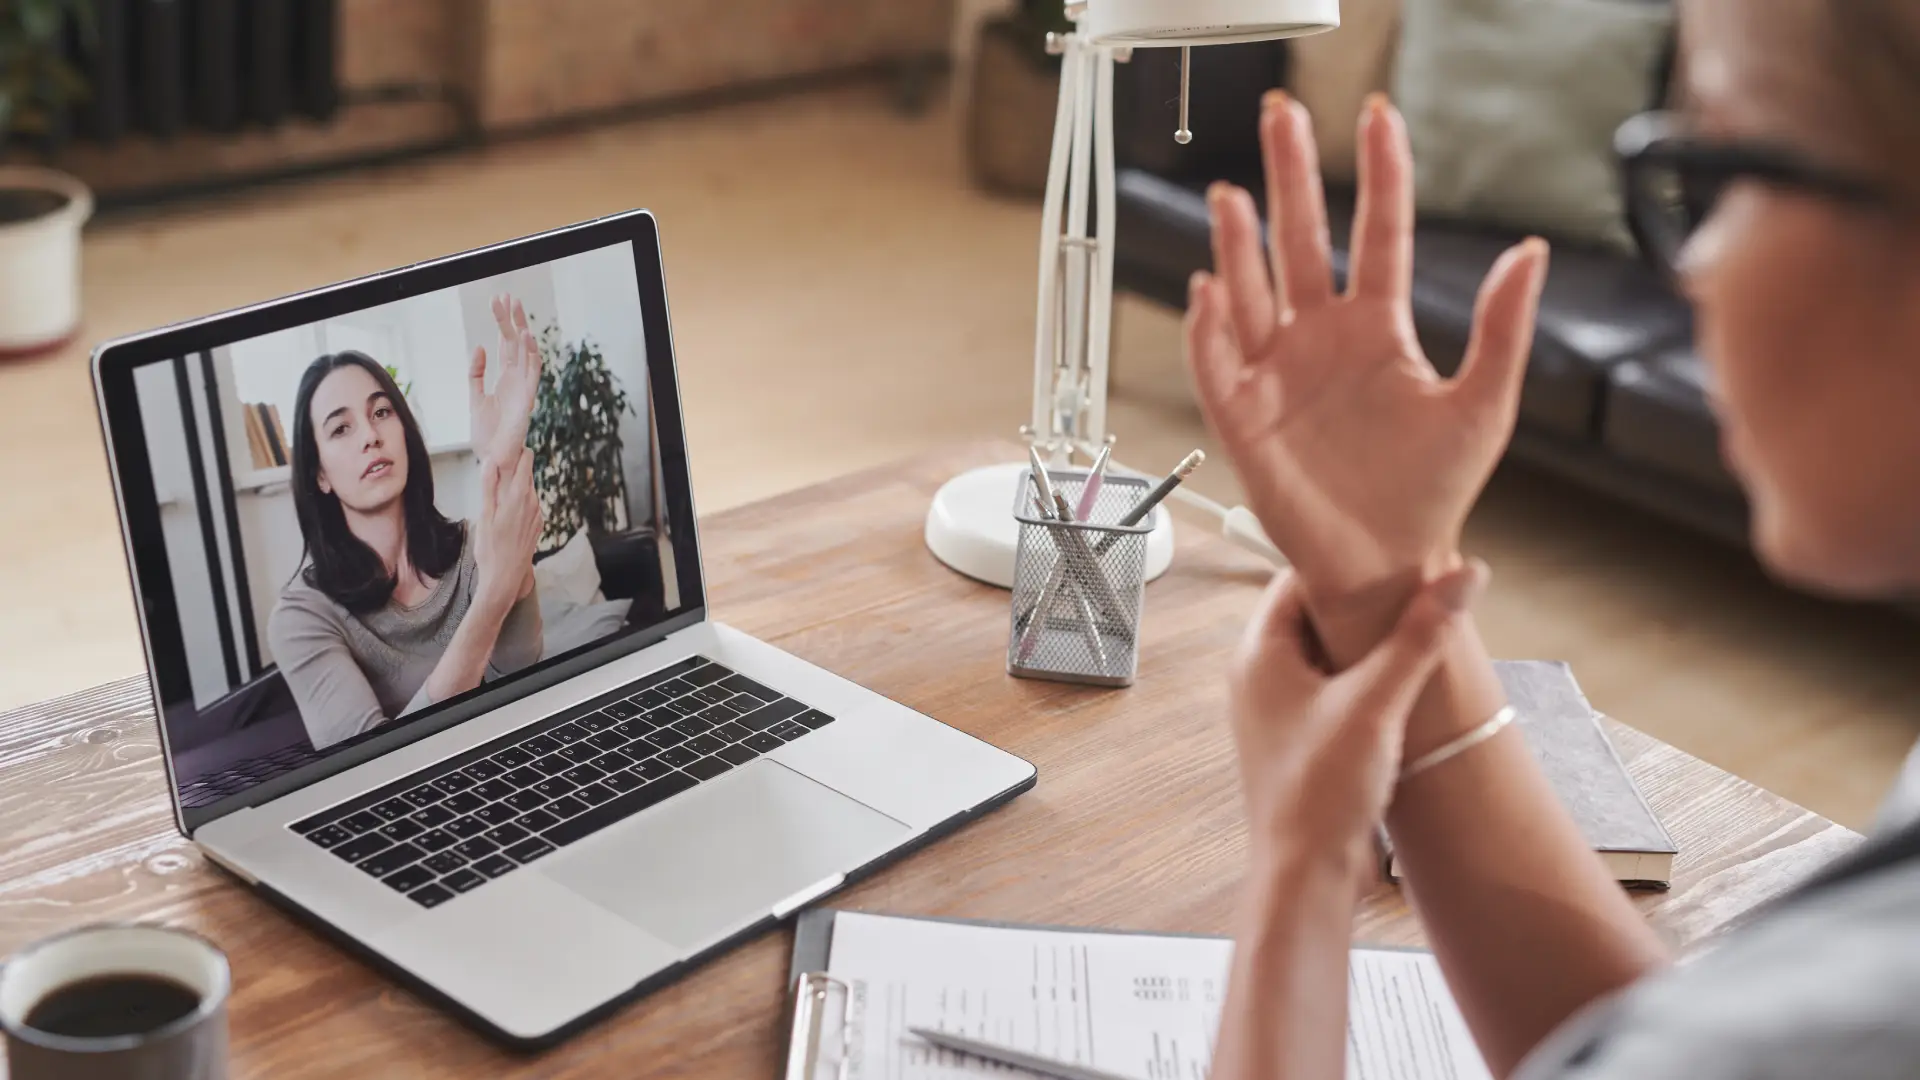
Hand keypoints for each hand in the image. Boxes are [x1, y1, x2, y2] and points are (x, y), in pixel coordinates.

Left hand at [469, 294, 542, 469]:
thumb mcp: (475, 397)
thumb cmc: (486, 434)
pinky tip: (525, 336)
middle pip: (516, 342)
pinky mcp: (528, 399)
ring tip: (515, 307)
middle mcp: (518, 379)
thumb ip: (476, 373)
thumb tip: (479, 347)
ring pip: (526, 352)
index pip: (505, 344)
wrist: (493, 459)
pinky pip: (532, 373)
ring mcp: (524, 388)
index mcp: (505, 378)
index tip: (498, 301)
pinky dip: (531, 354)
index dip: (503, 323)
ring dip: (521, 329)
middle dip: (511, 319)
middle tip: (506, 296)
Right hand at [472, 450, 542, 619]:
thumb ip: (489, 487)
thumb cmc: (491, 549)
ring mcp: (538, 514)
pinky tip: (508, 504)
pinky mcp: (538, 525)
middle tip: (500, 459)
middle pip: (528, 474)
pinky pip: (531, 503)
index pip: (525, 462)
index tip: (509, 443)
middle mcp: (533, 503)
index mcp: (519, 497)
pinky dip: (521, 498)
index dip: (518, 450)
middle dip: (516, 465)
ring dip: (517, 483)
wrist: (506, 578)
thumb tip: (491, 461)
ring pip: (529, 489)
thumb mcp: (485, 516)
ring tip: (501, 481)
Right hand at [1186, 92, 1547, 607]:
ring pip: (1251, 290)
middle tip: (1280, 112)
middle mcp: (1322, 337)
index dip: (1379, 173)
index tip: (1378, 117)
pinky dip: (1209, 328)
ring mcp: (1279, 372)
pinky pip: (1218, 362)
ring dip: (1239, 242)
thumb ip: (1502, 328)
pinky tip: (1209, 290)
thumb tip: (1530, 251)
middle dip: (1289, 176)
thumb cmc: (1433, 490)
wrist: (1386, 561)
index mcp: (1378, 328)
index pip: (1377, 231)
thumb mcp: (1485, 406)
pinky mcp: (1244, 415)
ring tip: (1231, 194)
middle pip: (1300, 240)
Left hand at [1228, 562, 1486, 882]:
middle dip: (1363, 603)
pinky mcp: (1301, 740)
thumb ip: (1420, 637)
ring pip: (1327, 655)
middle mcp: (1260, 677)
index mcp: (1259, 653)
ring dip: (1369, 644)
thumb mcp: (1377, 704)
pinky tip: (1407, 683)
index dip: (1344, 561)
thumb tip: (1463, 577)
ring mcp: (1278, 711)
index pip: (1296, 578)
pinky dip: (1367, 680)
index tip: (1392, 549)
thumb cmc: (1319, 792)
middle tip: (1417, 584)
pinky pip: (1335, 690)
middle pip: (1313, 614)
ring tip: (1421, 627)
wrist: (1306, 876)